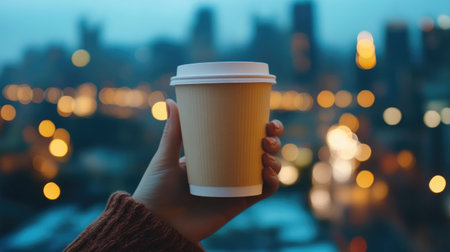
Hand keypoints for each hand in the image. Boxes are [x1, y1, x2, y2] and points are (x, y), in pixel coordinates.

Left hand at [133, 99, 283, 242]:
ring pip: (266, 170)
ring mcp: (235, 186)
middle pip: (260, 152)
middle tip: (268, 135)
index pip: (243, 137)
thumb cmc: (155, 190)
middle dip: (273, 141)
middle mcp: (229, 169)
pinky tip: (268, 174)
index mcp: (215, 154)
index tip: (266, 119)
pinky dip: (272, 184)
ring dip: (275, 161)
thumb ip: (172, 133)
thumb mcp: (164, 158)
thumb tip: (171, 101)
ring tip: (266, 156)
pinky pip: (262, 193)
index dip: (260, 127)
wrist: (156, 223)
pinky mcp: (237, 203)